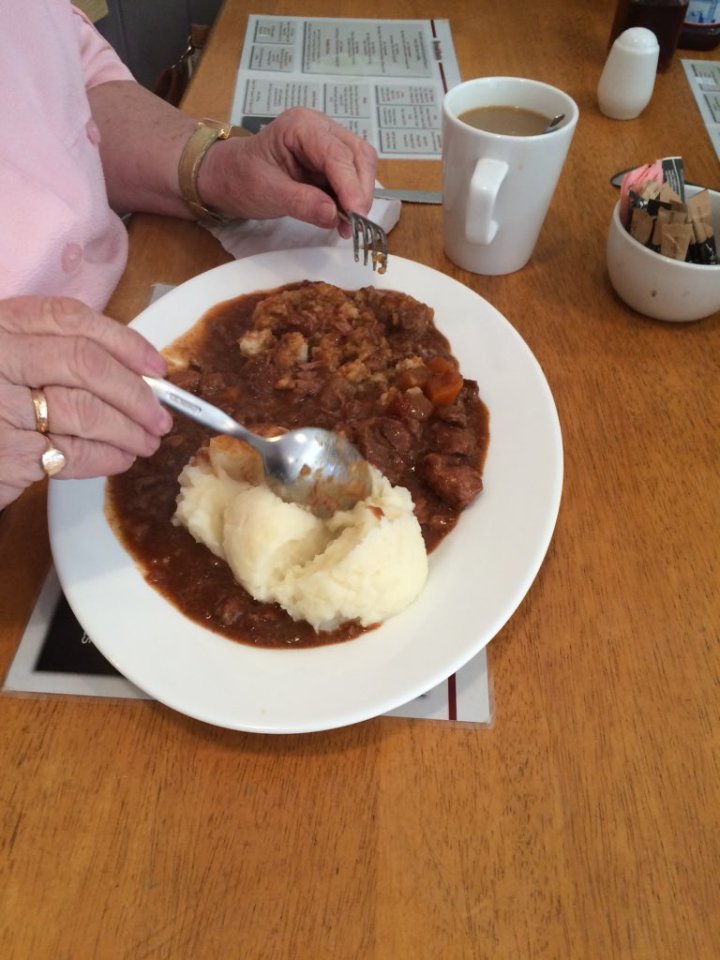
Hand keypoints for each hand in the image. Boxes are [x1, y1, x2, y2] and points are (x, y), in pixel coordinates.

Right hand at [0, 296, 170, 509]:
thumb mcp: (1, 360)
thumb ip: (45, 352)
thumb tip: (128, 371)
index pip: (70, 320)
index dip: (124, 342)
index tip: (156, 367)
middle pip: (86, 365)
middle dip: (135, 394)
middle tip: (160, 416)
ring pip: (85, 412)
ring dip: (128, 431)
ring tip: (145, 442)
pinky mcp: (4, 455)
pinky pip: (71, 454)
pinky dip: (105, 458)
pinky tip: (118, 460)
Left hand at [198, 107, 377, 234]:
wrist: (228, 178)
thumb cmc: (241, 179)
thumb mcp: (267, 193)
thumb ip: (301, 203)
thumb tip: (334, 215)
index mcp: (301, 126)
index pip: (337, 154)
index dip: (351, 185)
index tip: (355, 216)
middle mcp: (320, 128)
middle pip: (358, 155)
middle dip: (361, 191)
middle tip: (356, 225)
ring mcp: (328, 144)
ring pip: (361, 166)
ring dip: (360, 197)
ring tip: (348, 226)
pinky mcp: (330, 163)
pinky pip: (352, 179)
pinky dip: (352, 200)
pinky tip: (343, 220)